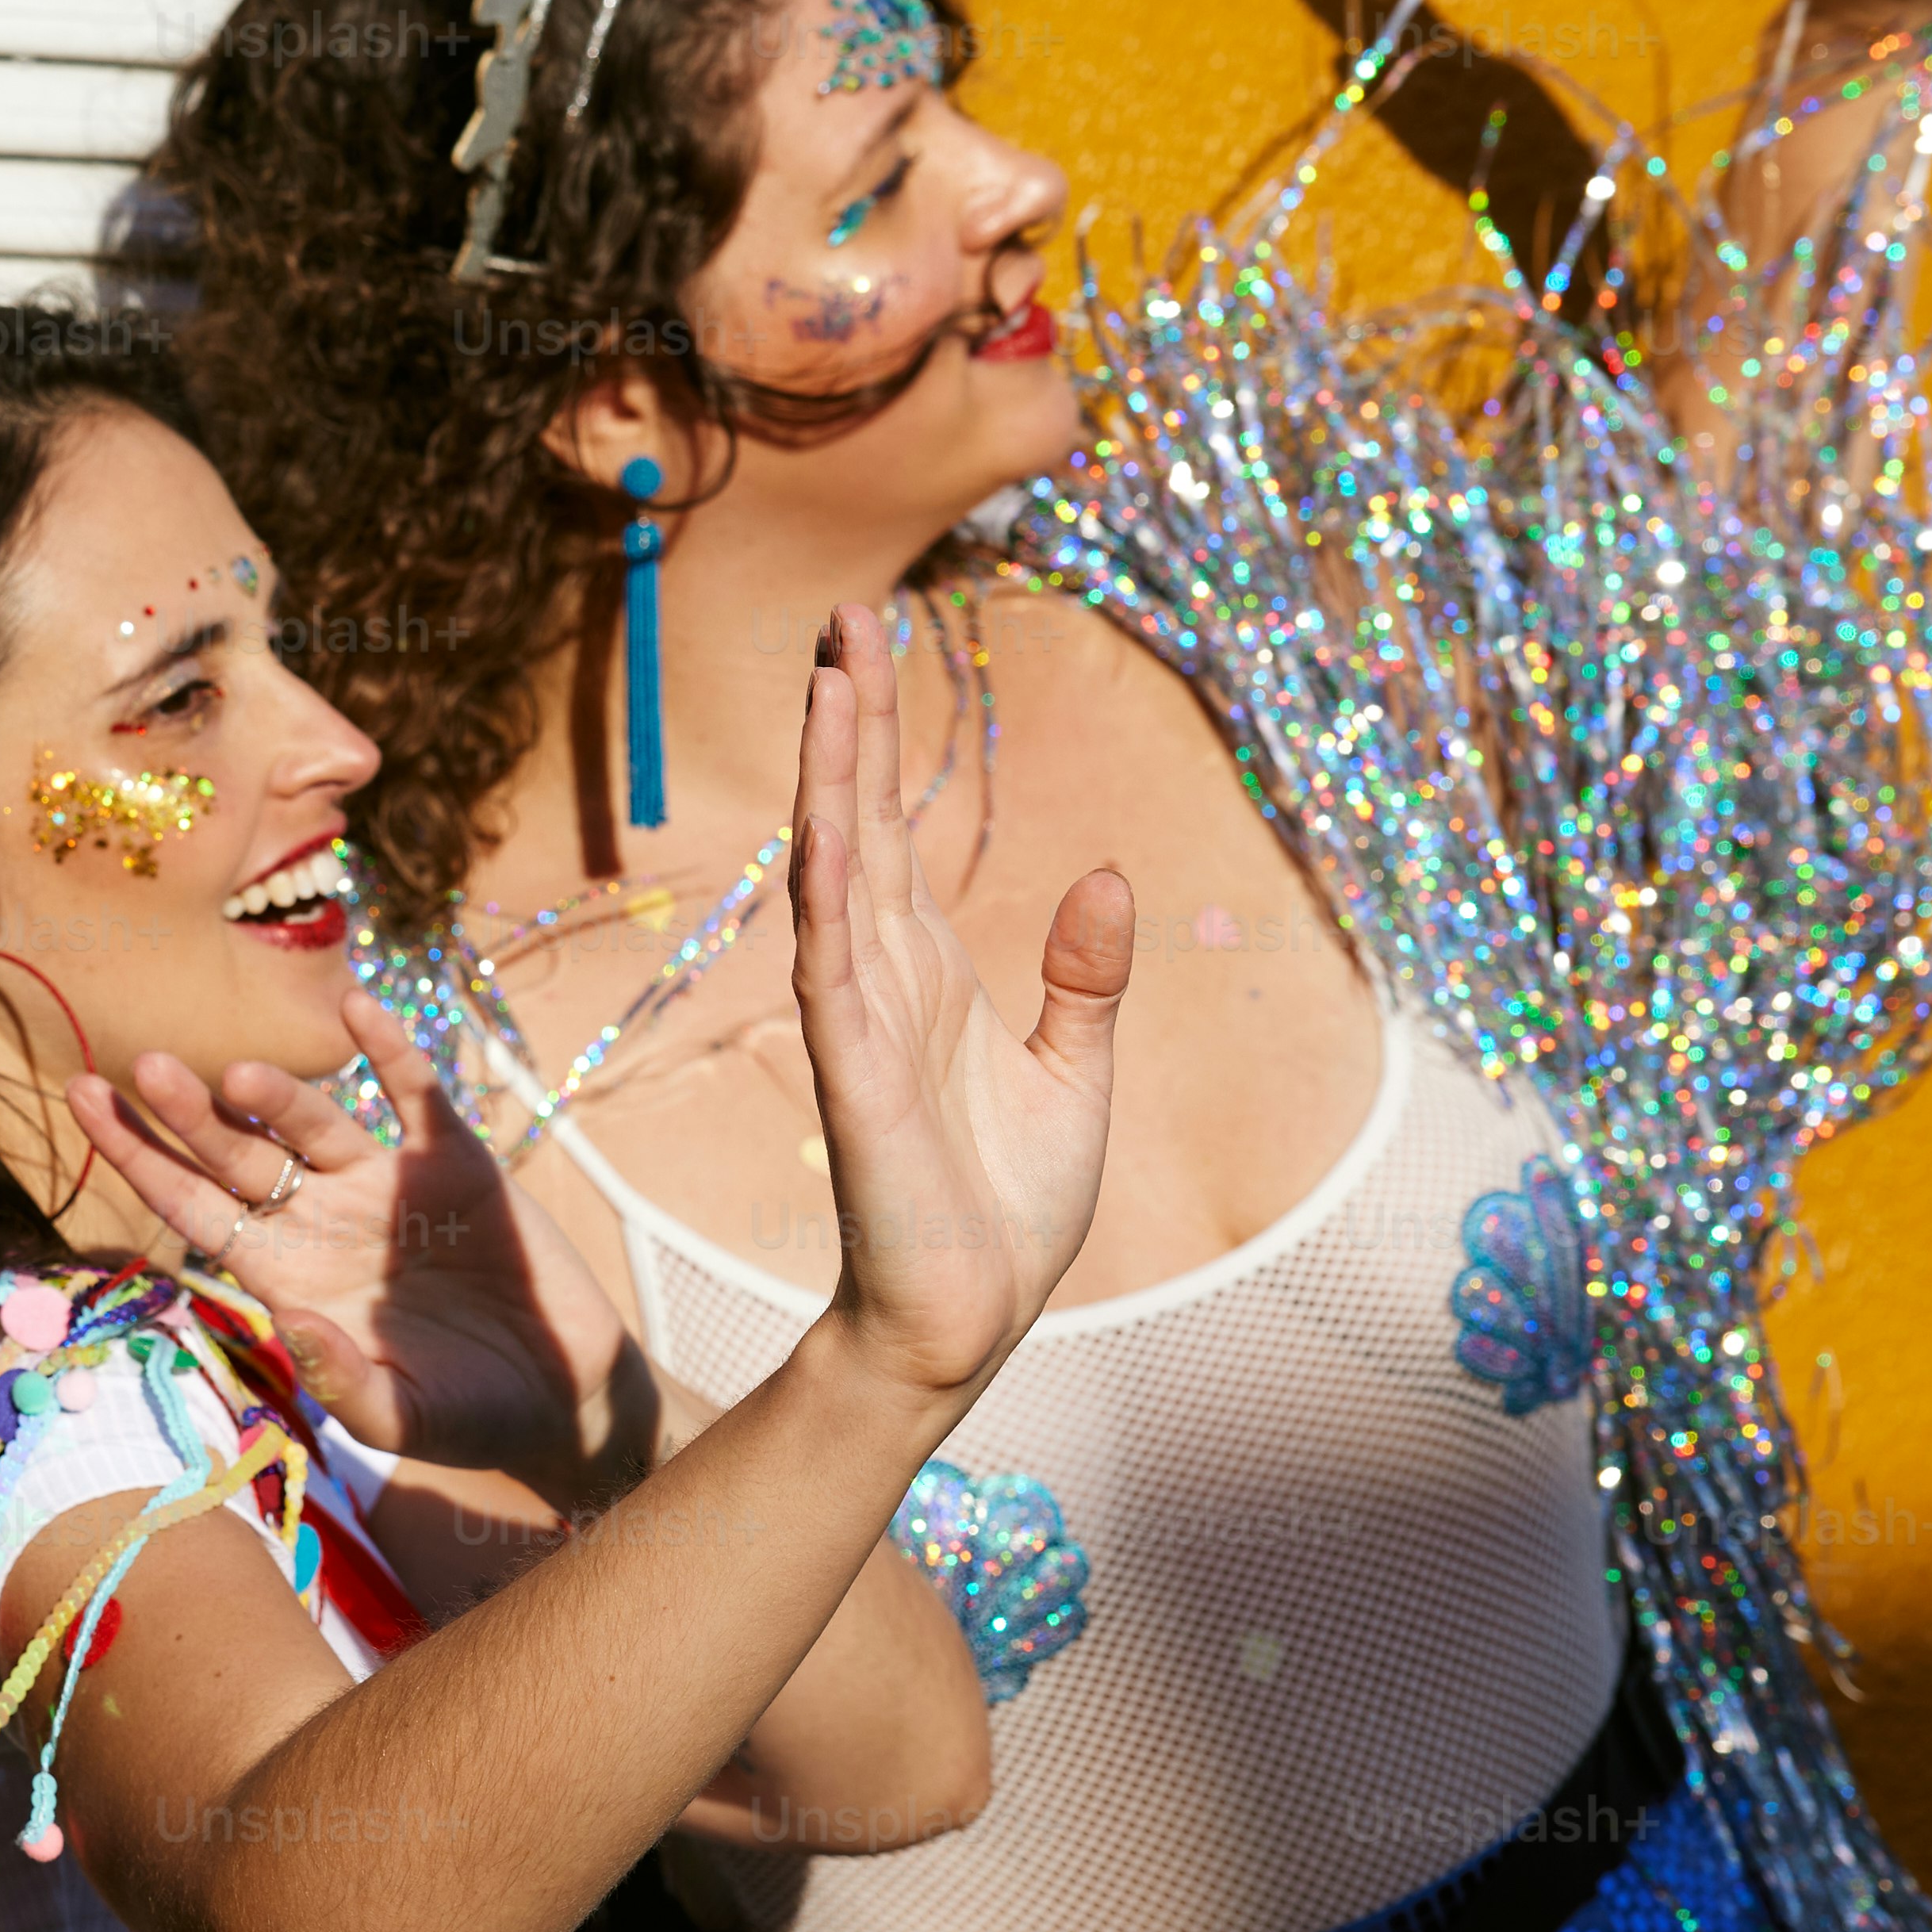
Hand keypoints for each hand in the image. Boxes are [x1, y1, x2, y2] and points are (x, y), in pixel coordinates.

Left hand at [67, 997, 636, 1493]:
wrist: (561, 1393)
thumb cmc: (466, 1414)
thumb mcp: (401, 1415)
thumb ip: (344, 1380)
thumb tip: (288, 1325)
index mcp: (286, 1273)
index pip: (193, 1205)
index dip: (138, 1157)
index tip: (80, 1101)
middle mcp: (320, 1217)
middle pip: (237, 1153)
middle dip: (189, 1114)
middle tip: (142, 1066)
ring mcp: (384, 1184)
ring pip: (316, 1123)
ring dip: (280, 1094)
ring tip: (238, 1074)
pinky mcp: (454, 1162)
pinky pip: (417, 1095)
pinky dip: (390, 1052)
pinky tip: (356, 1011)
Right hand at [784, 608, 1125, 1399]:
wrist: (974, 1317)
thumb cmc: (1010, 1208)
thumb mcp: (1077, 1069)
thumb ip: (1085, 976)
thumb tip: (1106, 876)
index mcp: (927, 973)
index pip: (892, 828)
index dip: (879, 737)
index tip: (871, 642)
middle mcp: (879, 977)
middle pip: (856, 819)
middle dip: (849, 718)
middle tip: (844, 614)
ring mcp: (857, 1017)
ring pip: (836, 868)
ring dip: (830, 775)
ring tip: (829, 678)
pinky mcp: (853, 1071)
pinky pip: (832, 962)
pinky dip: (827, 888)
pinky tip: (824, 821)